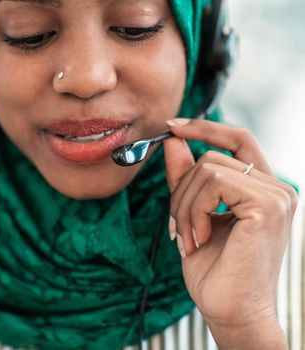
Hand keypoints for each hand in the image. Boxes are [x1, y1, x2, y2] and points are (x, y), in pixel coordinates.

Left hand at [163, 118, 296, 348]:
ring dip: (184, 205)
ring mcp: (277, 196)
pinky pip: (213, 182)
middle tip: (177, 226)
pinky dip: (194, 210)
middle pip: (211, 156)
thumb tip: (173, 140)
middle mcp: (276, 188)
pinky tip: (199, 239)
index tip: (172, 126)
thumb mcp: (192, 214)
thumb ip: (185, 177)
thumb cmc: (214, 269)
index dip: (204, 128)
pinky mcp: (268, 206)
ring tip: (188, 237)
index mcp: (262, 189)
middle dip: (181, 189)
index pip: (237, 139)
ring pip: (207, 168)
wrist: (229, 310)